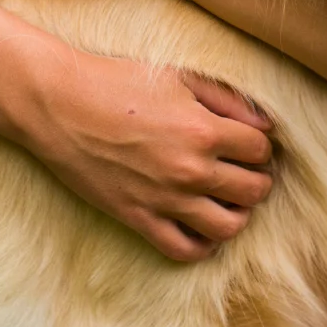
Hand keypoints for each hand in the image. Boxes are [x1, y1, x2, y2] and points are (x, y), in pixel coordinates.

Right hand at [13, 43, 274, 261]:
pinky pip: (185, 250)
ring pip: (229, 227)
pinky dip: (203, 245)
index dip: (259, 144)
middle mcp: (190, 169)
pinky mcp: (138, 219)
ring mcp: (164, 199)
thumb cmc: (118, 81)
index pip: (260, 149)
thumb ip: (227, 99)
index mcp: (203, 129)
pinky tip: (201, 225)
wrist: (60, 104)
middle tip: (244, 169)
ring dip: (237, 213)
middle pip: (254, 190)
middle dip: (257, 178)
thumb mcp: (179, 77)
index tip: (248, 141)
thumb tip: (266, 124)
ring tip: (227, 198)